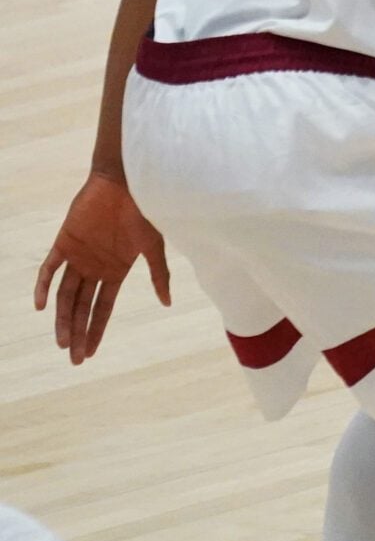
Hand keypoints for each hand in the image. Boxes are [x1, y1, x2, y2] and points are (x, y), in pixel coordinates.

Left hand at [34, 173, 172, 365]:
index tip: (89, 354)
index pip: (101, 309)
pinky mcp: (64, 243)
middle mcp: (94, 269)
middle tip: (75, 358)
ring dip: (61, 319)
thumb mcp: (154, 247)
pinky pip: (49, 269)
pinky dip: (42, 286)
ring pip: (63, 295)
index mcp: (115, 272)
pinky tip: (41, 306)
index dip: (95, 331)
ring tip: (62, 342)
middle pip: (80, 308)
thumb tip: (167, 303)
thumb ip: (159, 275)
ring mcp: (77, 258)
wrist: (126, 182)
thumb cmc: (144, 211)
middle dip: (78, 333)